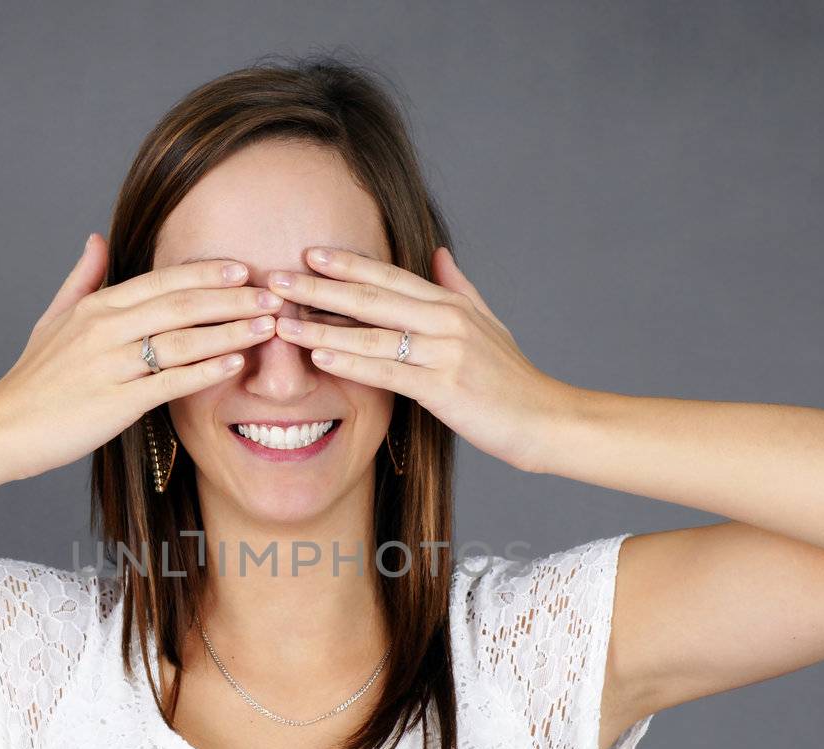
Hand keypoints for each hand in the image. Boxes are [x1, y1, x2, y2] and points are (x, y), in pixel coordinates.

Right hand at [0, 233, 286, 480]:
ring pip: (181, 340)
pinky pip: (168, 381)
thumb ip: (81, 279)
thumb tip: (96, 238)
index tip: (242, 268)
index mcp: (95, 307)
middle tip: (274, 295)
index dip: (204, 273)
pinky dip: (204, 370)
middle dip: (231, 298)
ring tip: (267, 326)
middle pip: (180, 305)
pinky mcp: (114, 403)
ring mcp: (110, 365)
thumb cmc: (33, 379)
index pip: (160, 281)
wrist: (1, 428)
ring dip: (229, 331)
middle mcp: (104, 329)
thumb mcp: (52, 320)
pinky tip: (235, 364)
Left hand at [264, 246, 566, 472]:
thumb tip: (438, 252)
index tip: (309, 253)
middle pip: (372, 297)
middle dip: (320, 287)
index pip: (390, 276)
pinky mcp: (444, 387)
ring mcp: (445, 352)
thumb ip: (459, 288)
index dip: (349, 264)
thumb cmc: (513, 380)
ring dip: (322, 325)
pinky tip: (320, 355)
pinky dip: (351, 361)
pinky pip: (388, 370)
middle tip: (276, 278)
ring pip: (373, 332)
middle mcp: (447, 320)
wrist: (546, 420)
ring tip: (282, 319)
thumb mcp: (488, 324)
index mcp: (452, 304)